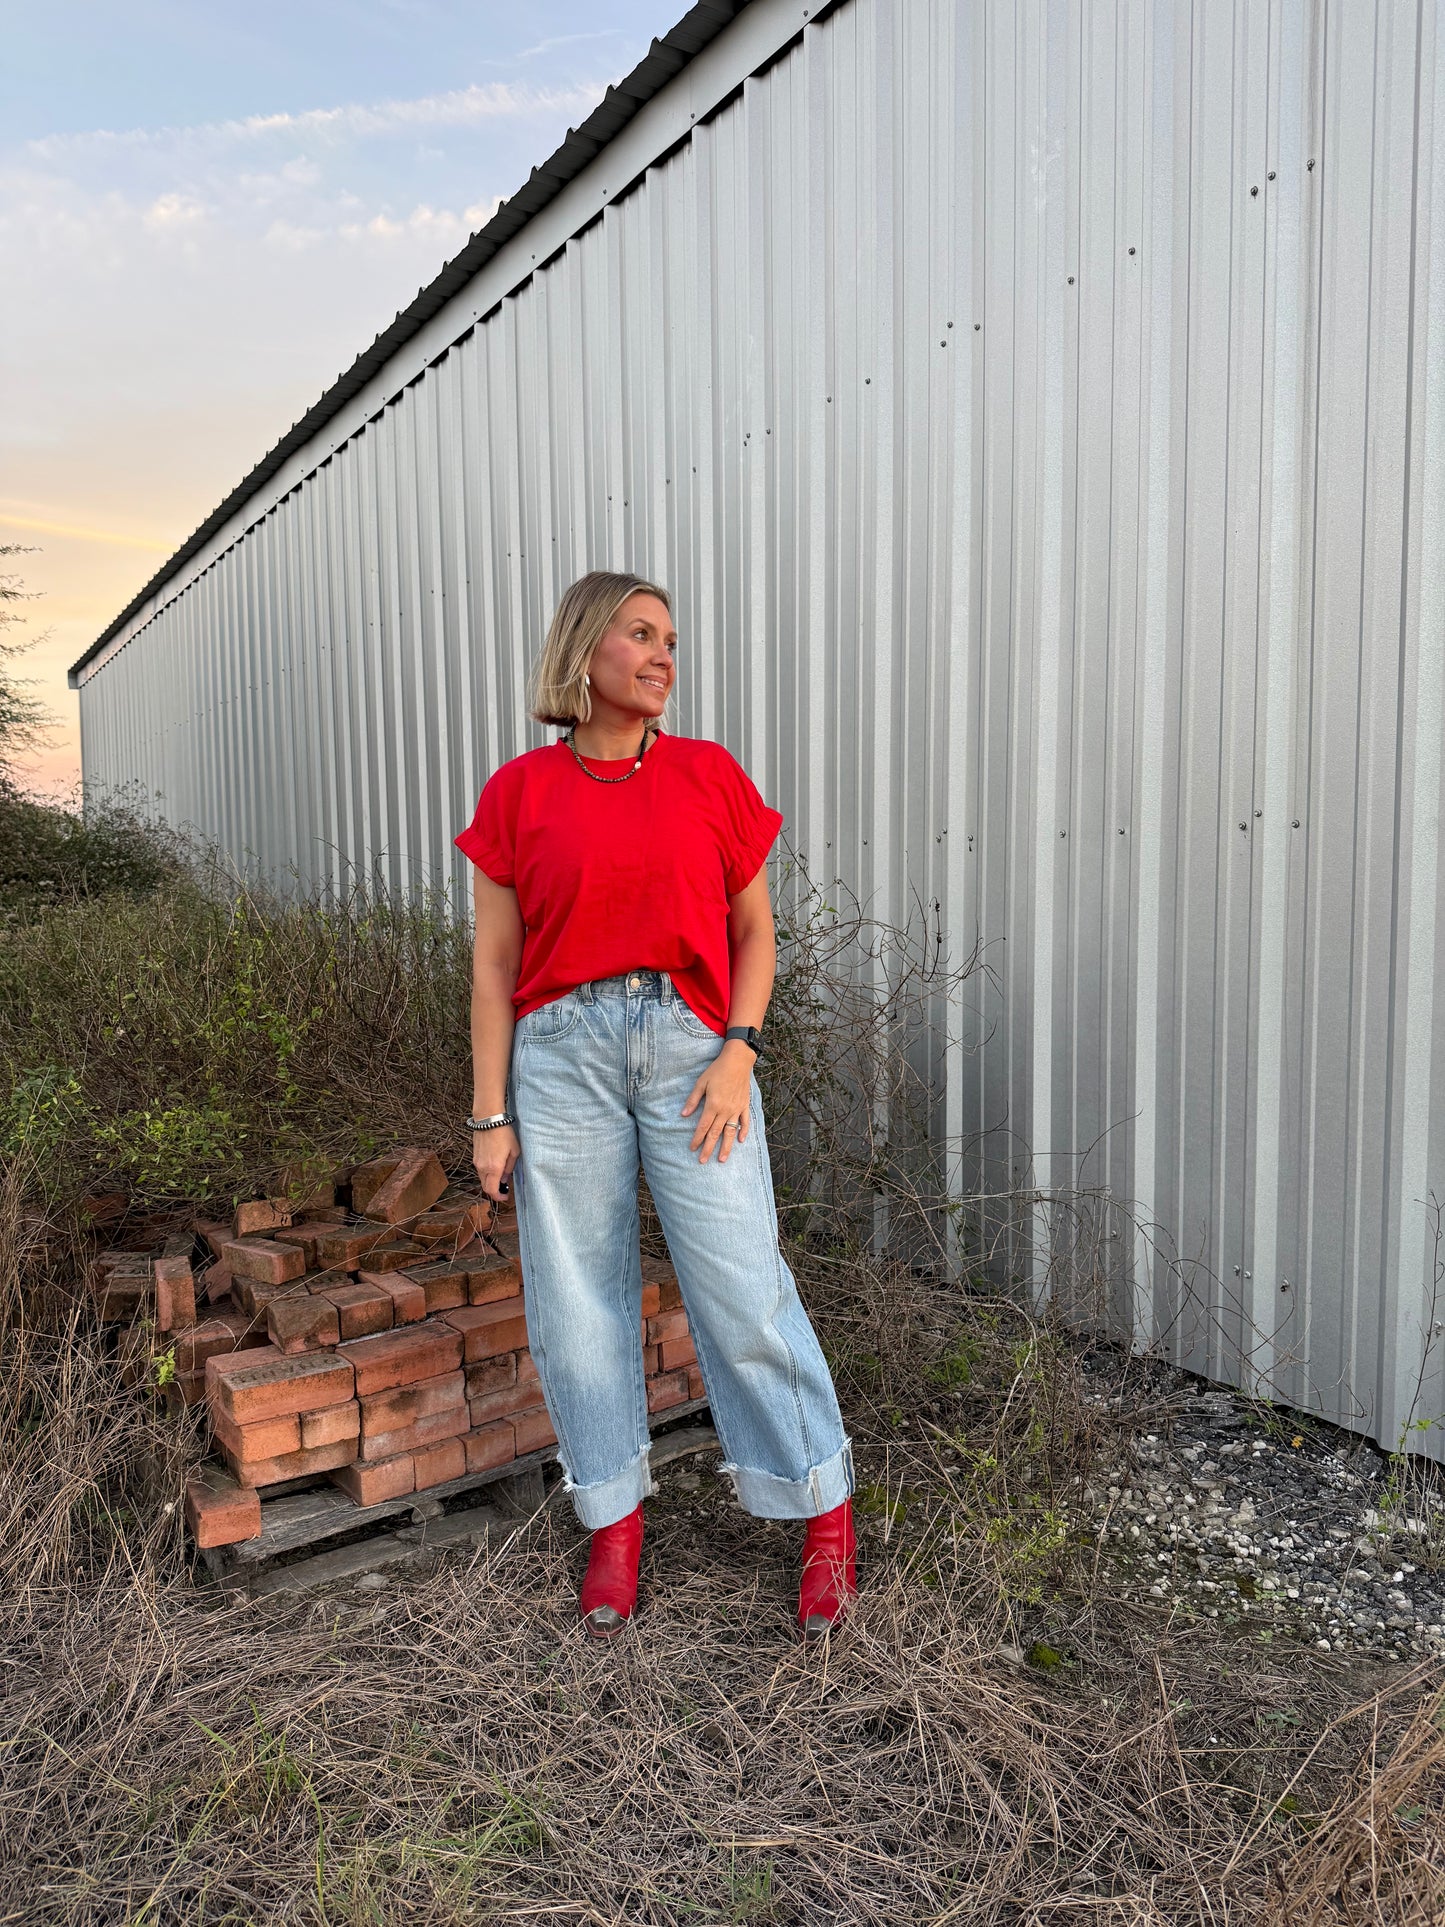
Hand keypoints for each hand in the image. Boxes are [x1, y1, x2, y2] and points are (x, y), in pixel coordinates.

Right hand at [472, 1124, 519, 1200]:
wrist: (488, 1119)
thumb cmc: (504, 1133)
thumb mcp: (514, 1151)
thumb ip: (510, 1167)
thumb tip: (505, 1178)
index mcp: (494, 1168)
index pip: (492, 1190)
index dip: (498, 1197)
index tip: (505, 1197)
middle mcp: (483, 1167)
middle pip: (485, 1187)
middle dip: (494, 1190)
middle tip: (504, 1188)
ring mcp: (477, 1162)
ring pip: (482, 1179)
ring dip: (490, 1181)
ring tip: (501, 1176)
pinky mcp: (475, 1156)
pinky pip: (480, 1170)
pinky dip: (487, 1173)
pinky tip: (495, 1167)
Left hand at [680, 1040, 754, 1162]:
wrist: (737, 1061)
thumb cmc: (717, 1070)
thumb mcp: (701, 1083)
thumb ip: (693, 1100)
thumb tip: (683, 1115)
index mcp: (713, 1105)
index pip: (703, 1127)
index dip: (697, 1139)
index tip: (692, 1149)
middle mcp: (725, 1110)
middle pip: (715, 1133)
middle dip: (708, 1148)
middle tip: (703, 1161)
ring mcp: (736, 1109)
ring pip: (730, 1132)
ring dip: (726, 1147)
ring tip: (722, 1159)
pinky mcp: (744, 1105)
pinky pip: (745, 1122)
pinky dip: (743, 1131)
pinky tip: (740, 1141)